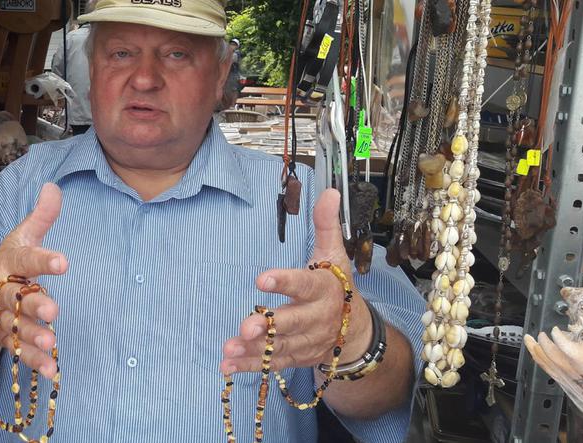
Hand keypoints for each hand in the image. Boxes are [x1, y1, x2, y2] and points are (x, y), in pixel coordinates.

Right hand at [0, 183, 67, 378]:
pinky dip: (34, 361)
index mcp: (9, 263)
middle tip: (53, 308)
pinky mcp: (7, 338)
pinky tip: (51, 370)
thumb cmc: (6, 267)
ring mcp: (3, 317)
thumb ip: (40, 217)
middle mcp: (4, 291)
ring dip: (33, 335)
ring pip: (16, 326)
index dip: (42, 260)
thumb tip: (53, 187)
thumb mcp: (20, 239)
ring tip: (51, 342)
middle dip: (34, 303)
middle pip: (16, 296)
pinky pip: (19, 351)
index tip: (62, 262)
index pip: (25, 259)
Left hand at [221, 189, 372, 373]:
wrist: (355, 331)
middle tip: (246, 326)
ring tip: (229, 348)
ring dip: (254, 350)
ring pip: (280, 346)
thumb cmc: (336, 284)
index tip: (262, 279)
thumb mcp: (335, 254)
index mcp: (324, 290)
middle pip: (293, 323)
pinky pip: (272, 363)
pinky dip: (250, 366)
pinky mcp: (296, 358)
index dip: (285, 282)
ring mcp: (306, 342)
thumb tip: (328, 192)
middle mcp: (317, 319)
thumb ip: (326, 225)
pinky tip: (227, 365)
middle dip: (270, 326)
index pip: (305, 285)